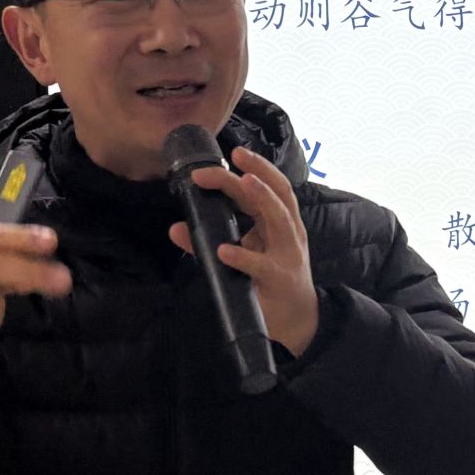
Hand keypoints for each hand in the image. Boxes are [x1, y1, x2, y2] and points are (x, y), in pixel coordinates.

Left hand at [169, 146, 319, 356]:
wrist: (298, 321)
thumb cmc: (269, 283)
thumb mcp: (242, 256)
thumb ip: (211, 239)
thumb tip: (176, 227)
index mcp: (280, 222)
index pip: (271, 186)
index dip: (255, 167)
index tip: (232, 153)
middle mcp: (288, 231)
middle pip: (278, 192)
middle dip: (256, 172)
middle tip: (230, 159)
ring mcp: (287, 253)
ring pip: (280, 218)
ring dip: (262, 197)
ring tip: (243, 182)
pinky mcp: (280, 279)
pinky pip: (261, 265)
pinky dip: (242, 256)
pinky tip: (223, 251)